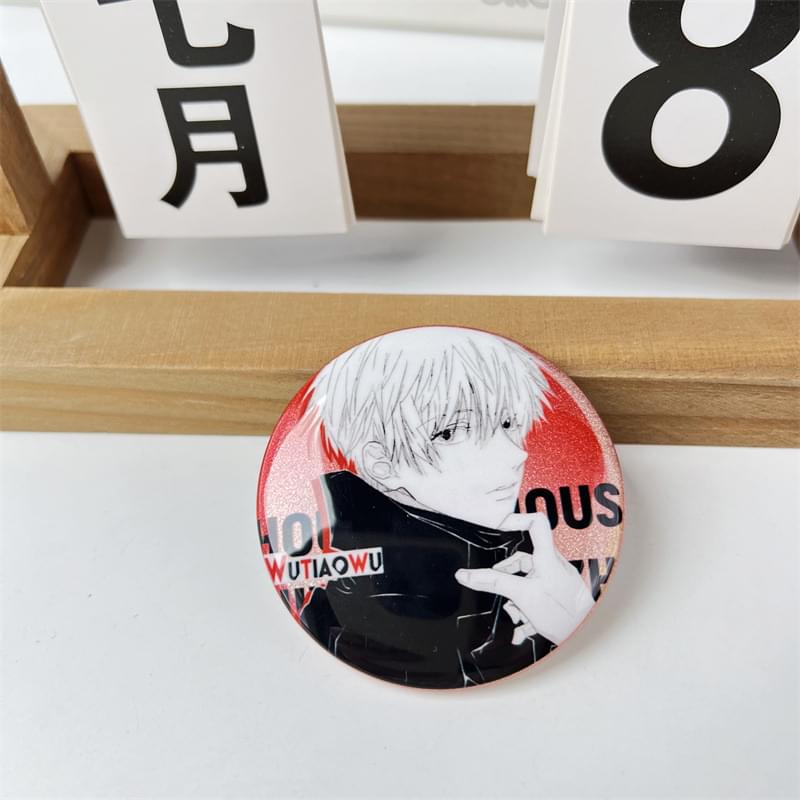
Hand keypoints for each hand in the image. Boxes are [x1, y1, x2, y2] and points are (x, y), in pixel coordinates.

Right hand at [454, 512, 593, 644]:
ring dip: (517, 600)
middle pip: (522, 560)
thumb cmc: (565, 614)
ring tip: (517, 617)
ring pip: (527, 582)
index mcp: (546, 557)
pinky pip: (535, 598)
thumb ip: (493, 583)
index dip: (516, 519)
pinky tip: (522, 630)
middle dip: (508, 579)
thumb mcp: (522, 595)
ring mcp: (555, 581)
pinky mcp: (557, 597)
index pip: (535, 523)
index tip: (499, 525)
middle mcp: (552, 565)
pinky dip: (525, 613)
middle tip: (502, 593)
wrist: (588, 636)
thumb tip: (466, 575)